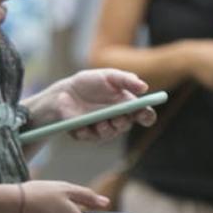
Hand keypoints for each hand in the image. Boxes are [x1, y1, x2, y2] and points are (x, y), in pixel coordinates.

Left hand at [35, 69, 156, 141]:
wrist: (65, 92)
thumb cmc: (90, 82)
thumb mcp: (109, 75)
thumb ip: (126, 80)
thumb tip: (144, 87)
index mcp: (126, 105)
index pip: (144, 114)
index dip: (147, 116)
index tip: (144, 114)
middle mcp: (117, 119)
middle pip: (126, 125)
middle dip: (123, 122)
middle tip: (118, 117)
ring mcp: (102, 128)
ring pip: (109, 134)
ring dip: (107, 129)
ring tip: (100, 122)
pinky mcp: (87, 134)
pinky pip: (89, 137)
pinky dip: (86, 131)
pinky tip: (81, 124)